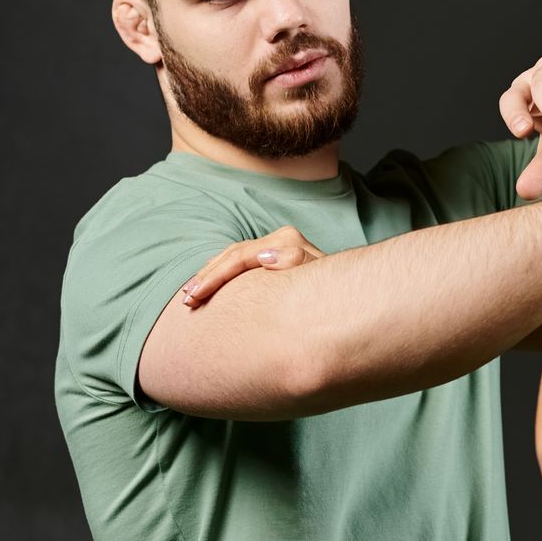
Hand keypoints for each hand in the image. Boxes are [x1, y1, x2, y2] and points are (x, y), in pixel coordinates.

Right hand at [179, 225, 324, 307]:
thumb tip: (267, 257)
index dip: (216, 277)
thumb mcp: (320, 281)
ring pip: (233, 256)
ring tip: (189, 295)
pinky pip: (240, 262)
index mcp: (287, 243)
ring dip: (210, 275)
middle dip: (207, 276)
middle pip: (233, 254)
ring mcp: (277, 247)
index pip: (241, 256)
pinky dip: (222, 273)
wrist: (353, 294)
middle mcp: (281, 240)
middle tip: (187, 300)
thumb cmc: (336, 294)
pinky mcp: (275, 257)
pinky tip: (206, 286)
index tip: (197, 296)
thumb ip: (298, 265)